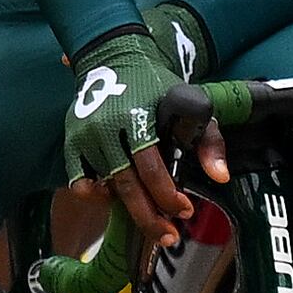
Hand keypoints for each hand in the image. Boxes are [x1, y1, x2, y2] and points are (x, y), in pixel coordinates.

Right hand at [59, 3, 211, 247]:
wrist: (115, 56)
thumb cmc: (158, 85)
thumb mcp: (191, 104)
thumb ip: (208, 141)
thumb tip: (220, 178)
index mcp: (139, 115)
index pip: (152, 168)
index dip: (168, 196)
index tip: (185, 211)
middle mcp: (108, 126)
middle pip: (126, 185)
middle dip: (149, 217)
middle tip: (168, 237)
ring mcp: (86, 134)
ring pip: (104, 186)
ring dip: (127, 209)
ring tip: (149, 222)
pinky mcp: (72, 139)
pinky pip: (77, 179)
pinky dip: (93, 195)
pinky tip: (112, 200)